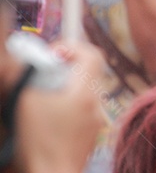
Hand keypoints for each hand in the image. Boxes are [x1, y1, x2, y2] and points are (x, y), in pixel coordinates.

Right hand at [16, 41, 106, 172]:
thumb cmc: (40, 141)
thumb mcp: (27, 101)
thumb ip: (27, 74)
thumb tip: (25, 59)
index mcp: (85, 90)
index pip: (92, 54)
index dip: (71, 47)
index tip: (50, 55)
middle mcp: (95, 103)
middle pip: (86, 73)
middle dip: (62, 70)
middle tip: (41, 78)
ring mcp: (94, 121)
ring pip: (82, 94)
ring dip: (62, 91)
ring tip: (40, 102)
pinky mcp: (89, 136)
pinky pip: (80, 112)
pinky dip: (65, 110)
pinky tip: (47, 121)